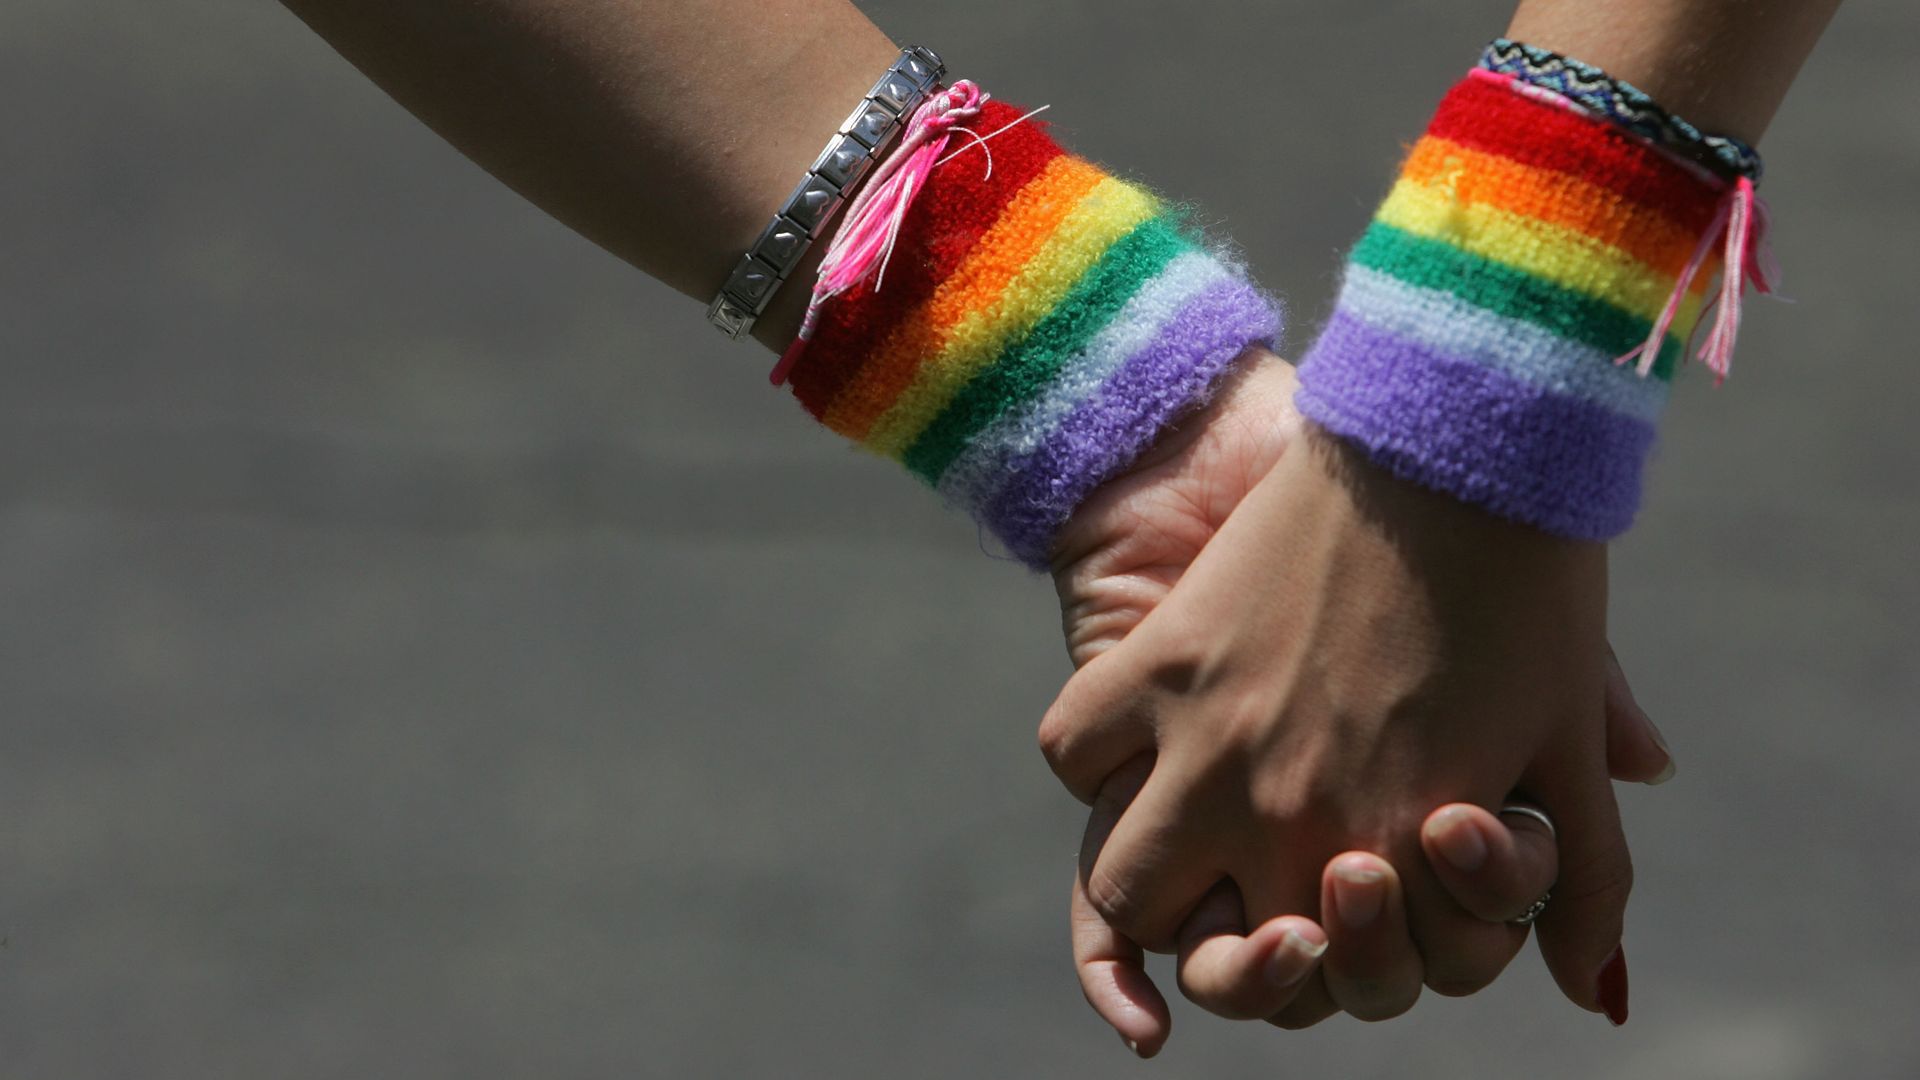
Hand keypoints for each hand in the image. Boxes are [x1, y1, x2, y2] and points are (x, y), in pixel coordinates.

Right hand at [1048, 351, 1670, 1050]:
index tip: (1325, 915)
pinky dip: (1093, 762)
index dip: (1308, 968)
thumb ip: (1581, 879)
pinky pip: (1077, 749)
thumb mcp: (1566, 739)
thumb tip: (1597, 990)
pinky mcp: (1158, 660)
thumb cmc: (1530, 584)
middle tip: (1247, 901)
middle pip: (1201, 954)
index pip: (1313, 980)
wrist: (1453, 434)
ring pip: (1121, 881)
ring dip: (1145, 884)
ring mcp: (1207, 742)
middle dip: (1220, 952)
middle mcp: (1284, 816)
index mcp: (1387, 847)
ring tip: (1182, 845)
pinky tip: (1135, 749)